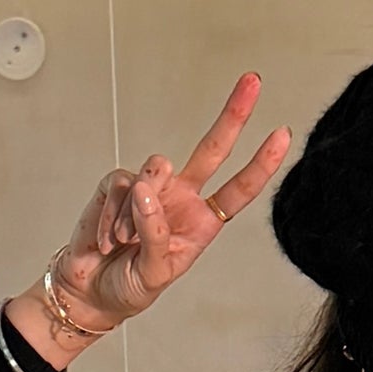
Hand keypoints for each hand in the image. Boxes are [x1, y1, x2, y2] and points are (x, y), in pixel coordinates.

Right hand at [10, 75, 291, 364]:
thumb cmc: (130, 286)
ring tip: (125, 241)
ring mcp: (151, 188)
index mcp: (202, 222)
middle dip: (233, 115)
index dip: (260, 164)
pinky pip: (120, 184)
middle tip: (253, 81)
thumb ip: (156, 233)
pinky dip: (112, 215)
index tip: (283, 134)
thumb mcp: (154, 273)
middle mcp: (182, 198)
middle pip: (212, 149)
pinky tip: (108, 237)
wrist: (90, 291)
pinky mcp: (118, 184)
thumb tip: (146, 190)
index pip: (239, 190)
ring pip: (155, 169)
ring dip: (137, 210)